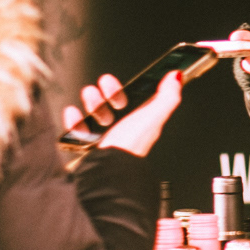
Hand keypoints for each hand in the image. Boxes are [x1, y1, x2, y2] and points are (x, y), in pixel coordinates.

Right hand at [61, 70, 182, 157]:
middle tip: (103, 86)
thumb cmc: (130, 148)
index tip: (120, 80)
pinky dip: (74, 118)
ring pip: (94, 112)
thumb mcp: (152, 117)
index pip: (134, 100)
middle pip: (112, 104)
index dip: (127, 88)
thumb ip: (167, 96)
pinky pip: (77, 128)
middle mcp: (122, 131)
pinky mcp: (86, 146)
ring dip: (91, 100)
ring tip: (90, 99)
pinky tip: (74, 114)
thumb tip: (176, 77)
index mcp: (139, 123)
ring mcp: (103, 138)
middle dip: (106, 91)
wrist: (106, 172)